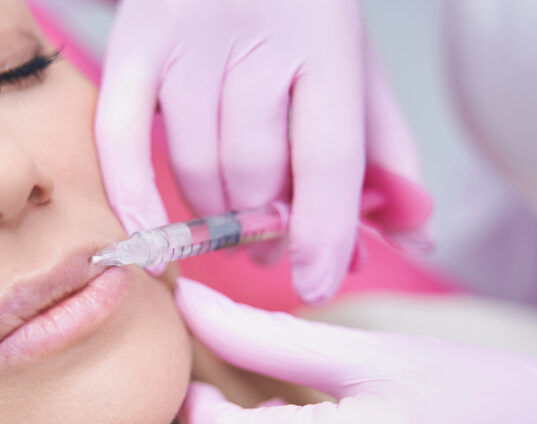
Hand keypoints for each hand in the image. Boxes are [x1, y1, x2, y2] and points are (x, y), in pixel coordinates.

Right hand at [96, 0, 432, 300]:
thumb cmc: (297, 6)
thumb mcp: (355, 62)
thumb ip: (386, 147)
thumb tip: (415, 234)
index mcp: (324, 34)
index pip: (328, 158)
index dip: (323, 234)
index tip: (317, 283)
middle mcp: (254, 35)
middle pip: (255, 170)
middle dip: (265, 227)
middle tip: (268, 242)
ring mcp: (185, 40)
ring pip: (197, 166)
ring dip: (215, 217)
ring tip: (232, 222)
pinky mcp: (130, 46)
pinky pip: (121, 142)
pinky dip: (134, 200)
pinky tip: (154, 243)